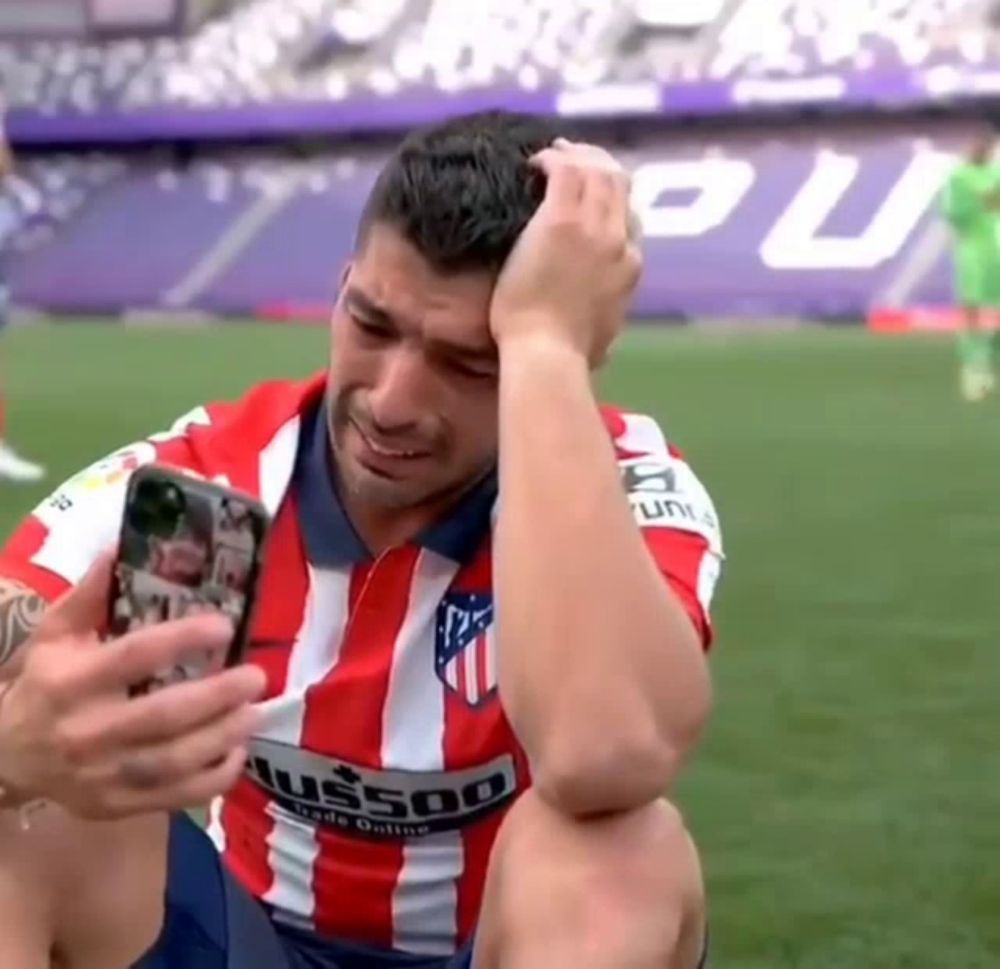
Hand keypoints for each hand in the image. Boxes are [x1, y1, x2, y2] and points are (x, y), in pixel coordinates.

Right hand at [0, 553, 266, 819]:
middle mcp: (86, 731)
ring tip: (256, 711)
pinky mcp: (116, 807)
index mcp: (71, 681)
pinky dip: (213, 780)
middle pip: (163, 716)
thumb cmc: (44, 684)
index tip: (223, 625)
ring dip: (223, 736)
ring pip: (174, 761)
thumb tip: (122, 547)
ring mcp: (101, 776)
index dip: (182, 639)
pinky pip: (175, 798)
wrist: (5, 759)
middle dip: (217, 696)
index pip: (134, 657)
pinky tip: (237, 753)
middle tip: (256, 676)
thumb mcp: (54, 636)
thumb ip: (89, 596)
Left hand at [490, 138, 641, 365]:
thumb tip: (606, 335)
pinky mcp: (562, 220)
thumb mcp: (604, 336)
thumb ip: (607, 319)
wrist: (547, 352)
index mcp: (630, 266)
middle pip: (619, 182)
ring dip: (577, 154)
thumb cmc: (568, 355)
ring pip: (597, 168)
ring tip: (553, 153)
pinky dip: (553, 158)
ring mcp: (593, 227)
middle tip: (571, 157)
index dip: (610, 198)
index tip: (588, 194)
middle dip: (598, 163)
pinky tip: (535, 162)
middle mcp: (619, 240)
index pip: (629, 217)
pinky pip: (565, 169)